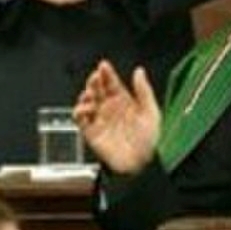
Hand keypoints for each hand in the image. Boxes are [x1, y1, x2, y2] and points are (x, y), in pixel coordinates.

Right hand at [75, 60, 161, 174]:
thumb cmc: (149, 139)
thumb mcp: (150, 111)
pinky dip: (79, 112)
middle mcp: (110, 109)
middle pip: (98, 90)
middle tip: (95, 77)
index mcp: (124, 101)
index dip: (107, 73)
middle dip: (94, 81)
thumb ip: (143, 90)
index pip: (112, 83)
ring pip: (87, 102)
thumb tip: (139, 71)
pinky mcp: (92, 133)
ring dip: (86, 95)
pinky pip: (81, 121)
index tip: (103, 65)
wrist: (141, 164)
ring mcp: (100, 120)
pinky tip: (84, 108)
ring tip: (90, 94)